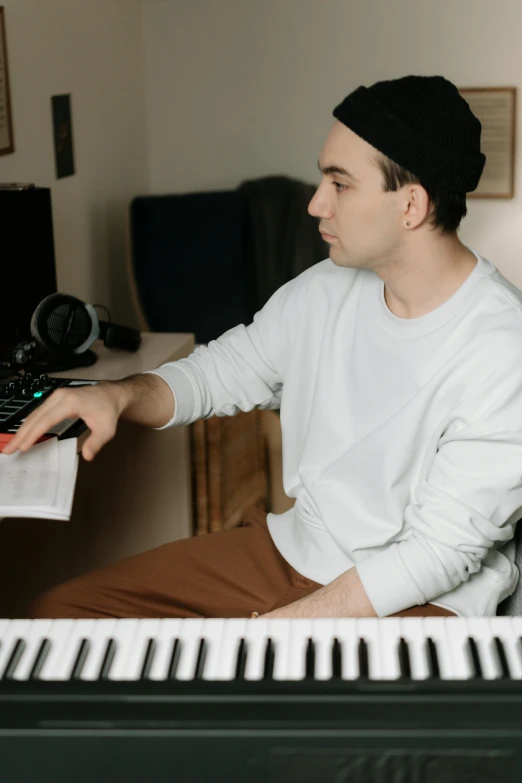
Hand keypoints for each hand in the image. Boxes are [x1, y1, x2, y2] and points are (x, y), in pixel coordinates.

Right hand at [1, 381, 125, 461]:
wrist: (110, 395)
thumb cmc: (107, 410)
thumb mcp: (106, 429)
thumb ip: (96, 442)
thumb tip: (87, 455)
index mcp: (71, 402)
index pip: (47, 420)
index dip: (34, 434)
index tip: (23, 446)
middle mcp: (60, 397)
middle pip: (35, 416)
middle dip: (20, 434)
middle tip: (8, 449)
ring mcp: (56, 396)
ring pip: (33, 414)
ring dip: (21, 430)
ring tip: (11, 445)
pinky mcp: (55, 399)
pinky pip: (38, 412)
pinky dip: (28, 424)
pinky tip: (22, 435)